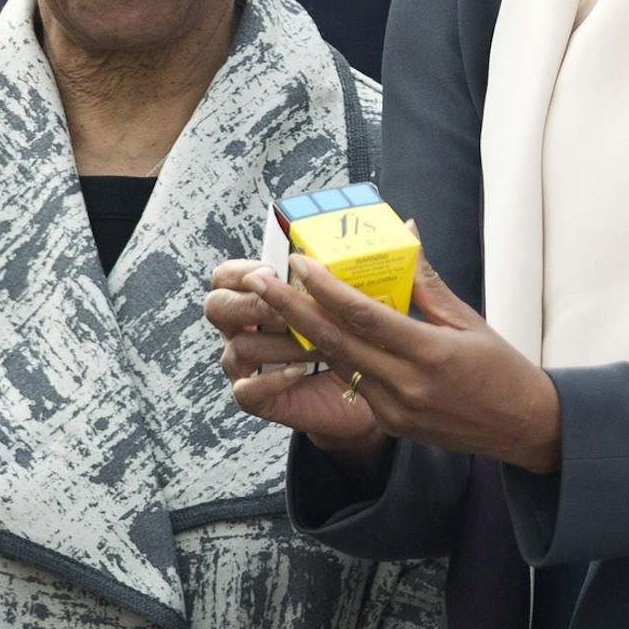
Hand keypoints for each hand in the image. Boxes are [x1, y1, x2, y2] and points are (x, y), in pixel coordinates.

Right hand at [207, 259, 385, 458]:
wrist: (376, 402)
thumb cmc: (376, 344)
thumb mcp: (384, 304)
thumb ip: (393, 269)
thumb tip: (411, 226)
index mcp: (270, 295)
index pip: (229, 274)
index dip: (242, 269)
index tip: (278, 265)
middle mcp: (252, 328)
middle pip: (218, 306)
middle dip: (250, 301)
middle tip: (284, 297)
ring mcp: (252, 366)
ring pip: (237, 349)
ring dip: (274, 342)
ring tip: (311, 342)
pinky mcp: (263, 400)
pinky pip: (247, 392)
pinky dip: (271, 380)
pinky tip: (300, 370)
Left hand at [238, 232, 563, 474]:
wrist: (524, 429)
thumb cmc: (500, 368)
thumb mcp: (467, 319)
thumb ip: (426, 279)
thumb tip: (405, 230)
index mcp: (430, 354)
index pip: (363, 316)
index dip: (324, 288)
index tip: (297, 261)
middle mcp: (406, 386)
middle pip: (334, 342)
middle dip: (289, 309)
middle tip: (256, 280)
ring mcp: (394, 409)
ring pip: (337, 363)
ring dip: (301, 331)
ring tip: (272, 301)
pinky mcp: (389, 423)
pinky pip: (352, 382)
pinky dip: (330, 355)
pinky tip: (308, 332)